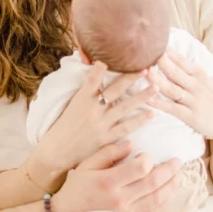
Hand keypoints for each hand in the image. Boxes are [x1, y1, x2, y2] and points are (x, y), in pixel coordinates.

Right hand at [28, 63, 154, 190]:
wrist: (57, 152)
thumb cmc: (62, 127)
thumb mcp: (70, 105)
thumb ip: (84, 92)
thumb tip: (95, 76)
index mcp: (81, 99)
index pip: (92, 79)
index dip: (102, 68)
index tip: (114, 59)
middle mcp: (92, 110)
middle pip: (115, 90)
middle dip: (131, 78)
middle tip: (147, 68)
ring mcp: (101, 124)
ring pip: (125, 107)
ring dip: (142, 97)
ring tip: (156, 87)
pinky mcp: (106, 138)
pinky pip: (126, 127)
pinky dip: (139, 120)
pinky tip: (151, 113)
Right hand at [52, 140, 182, 211]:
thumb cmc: (76, 188)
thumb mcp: (87, 166)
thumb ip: (109, 153)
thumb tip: (131, 144)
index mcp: (109, 182)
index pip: (140, 169)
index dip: (148, 159)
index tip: (147, 155)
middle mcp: (120, 199)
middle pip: (153, 184)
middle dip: (169, 171)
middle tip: (178, 161)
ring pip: (157, 199)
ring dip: (171, 186)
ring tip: (178, 175)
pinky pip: (152, 211)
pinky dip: (163, 201)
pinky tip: (168, 191)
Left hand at [147, 52, 212, 143]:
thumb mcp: (207, 81)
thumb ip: (190, 72)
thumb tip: (172, 58)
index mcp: (199, 74)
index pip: (180, 60)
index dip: (166, 52)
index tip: (152, 43)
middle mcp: (195, 85)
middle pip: (174, 71)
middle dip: (159, 62)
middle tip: (144, 53)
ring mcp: (193, 101)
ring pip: (172, 88)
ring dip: (157, 80)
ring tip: (143, 71)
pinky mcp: (191, 116)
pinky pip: (173, 108)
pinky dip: (160, 103)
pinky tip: (148, 99)